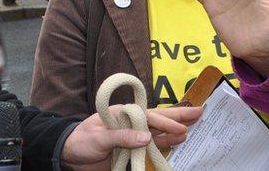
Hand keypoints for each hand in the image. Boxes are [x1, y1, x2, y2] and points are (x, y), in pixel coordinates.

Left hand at [60, 105, 201, 169]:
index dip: (166, 121)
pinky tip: (175, 144)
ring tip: (189, 132)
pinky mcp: (130, 151)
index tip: (181, 127)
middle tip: (199, 113)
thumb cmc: (81, 140)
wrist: (68, 155)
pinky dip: (164, 146)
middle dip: (178, 117)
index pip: (149, 116)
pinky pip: (151, 148)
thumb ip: (122, 136)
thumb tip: (147, 137)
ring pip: (158, 133)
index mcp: (123, 113)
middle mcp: (131, 123)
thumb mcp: (99, 137)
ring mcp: (132, 137)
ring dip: (173, 134)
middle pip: (158, 119)